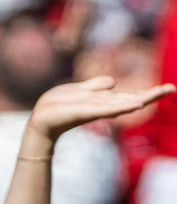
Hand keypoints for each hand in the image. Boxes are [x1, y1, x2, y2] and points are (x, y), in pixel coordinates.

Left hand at [27, 76, 175, 142]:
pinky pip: (103, 109)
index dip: (149, 93)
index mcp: (103, 101)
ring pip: (119, 103)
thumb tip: (113, 82)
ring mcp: (92, 109)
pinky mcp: (81, 111)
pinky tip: (134, 106)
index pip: (130, 96)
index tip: (170, 88)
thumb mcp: (79, 91)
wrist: (39, 121)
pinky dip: (119, 107)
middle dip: (151, 95)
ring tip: (158, 95)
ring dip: (139, 99)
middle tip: (172, 89)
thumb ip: (96, 86)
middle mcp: (101, 106)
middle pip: (130, 99)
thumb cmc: (58, 107)